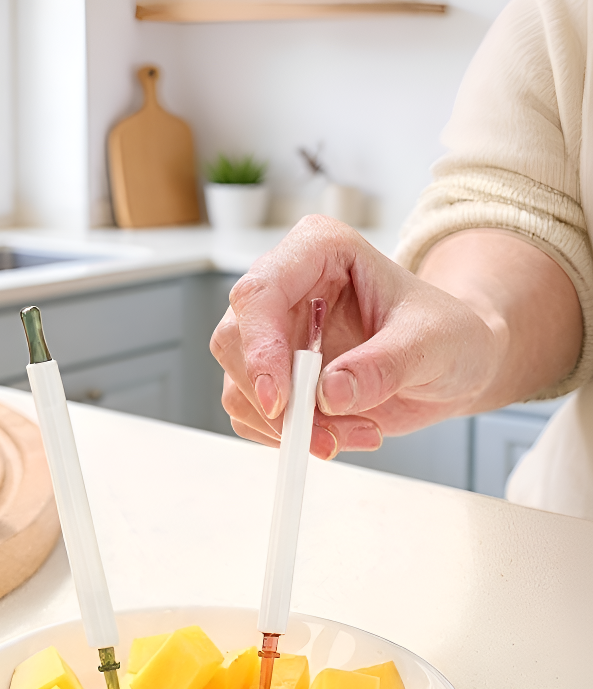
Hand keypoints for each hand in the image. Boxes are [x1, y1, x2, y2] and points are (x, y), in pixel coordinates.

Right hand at [210, 216, 502, 459]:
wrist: (452, 363)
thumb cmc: (445, 333)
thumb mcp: (431, 344)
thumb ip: (383, 365)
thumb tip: (328, 393)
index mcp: (317, 251)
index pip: (259, 292)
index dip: (260, 348)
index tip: (281, 401)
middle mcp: (284, 288)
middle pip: (235, 342)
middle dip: (278, 401)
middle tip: (325, 435)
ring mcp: (273, 335)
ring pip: (240, 386)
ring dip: (291, 427)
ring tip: (357, 431)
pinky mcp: (273, 377)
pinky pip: (254, 416)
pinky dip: (293, 438)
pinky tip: (341, 433)